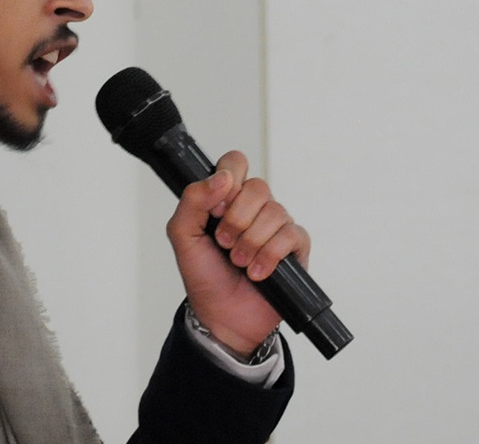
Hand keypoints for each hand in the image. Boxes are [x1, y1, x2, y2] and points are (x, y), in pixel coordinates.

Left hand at [167, 151, 311, 356]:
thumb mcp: (183, 236)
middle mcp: (254, 208)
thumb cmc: (204, 276)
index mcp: (227, 198)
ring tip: (239, 262)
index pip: (235, 162)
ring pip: (275, 211)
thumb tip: (222, 178)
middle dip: (236, 219)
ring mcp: (276, 226)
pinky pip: (291, 235)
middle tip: (224, 243)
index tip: (216, 207)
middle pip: (258, 186)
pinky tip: (257, 272)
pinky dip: (269, 256)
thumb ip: (193, 200)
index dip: (228, 179)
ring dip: (251, 242)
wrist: (222, 317)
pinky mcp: (295, 247)